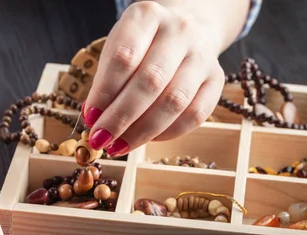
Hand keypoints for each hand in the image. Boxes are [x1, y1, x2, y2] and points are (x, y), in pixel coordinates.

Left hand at [83, 1, 224, 155]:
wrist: (188, 28)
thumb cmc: (143, 44)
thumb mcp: (117, 47)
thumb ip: (105, 80)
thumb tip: (94, 118)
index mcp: (147, 16)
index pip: (124, 57)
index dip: (105, 92)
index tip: (90, 117)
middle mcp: (179, 31)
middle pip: (150, 81)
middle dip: (121, 117)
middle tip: (101, 139)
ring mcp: (202, 55)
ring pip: (174, 102)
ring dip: (142, 131)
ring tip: (119, 146)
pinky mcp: (217, 79)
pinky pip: (195, 114)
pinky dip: (168, 133)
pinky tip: (147, 139)